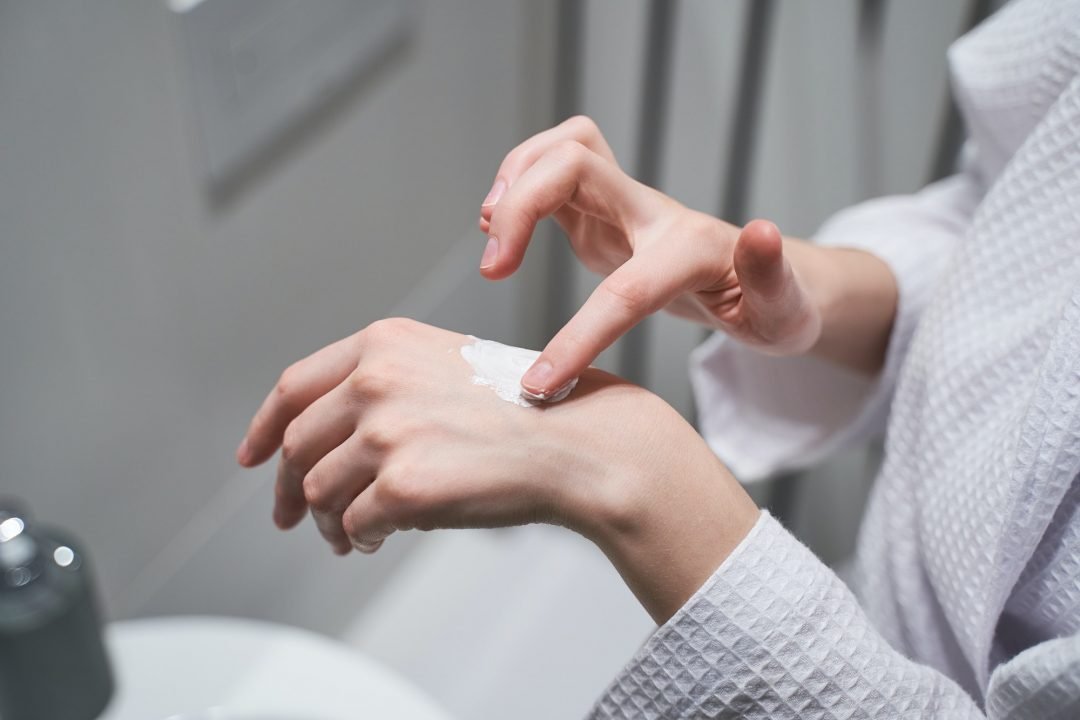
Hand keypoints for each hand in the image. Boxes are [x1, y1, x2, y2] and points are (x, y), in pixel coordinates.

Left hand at [236, 318, 758, 623]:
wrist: (578, 442)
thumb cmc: (526, 408)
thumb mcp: (447, 364)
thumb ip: (384, 383)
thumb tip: (330, 434)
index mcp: (384, 343)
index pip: (295, 386)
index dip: (264, 427)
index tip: (253, 455)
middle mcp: (377, 380)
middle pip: (297, 445)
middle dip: (291, 489)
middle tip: (294, 516)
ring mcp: (387, 432)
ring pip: (317, 490)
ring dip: (328, 522)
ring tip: (351, 534)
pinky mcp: (403, 485)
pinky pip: (352, 525)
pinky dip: (358, 539)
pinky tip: (376, 539)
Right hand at [478, 115, 895, 395]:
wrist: (760, 284)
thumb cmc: (771, 308)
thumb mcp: (784, 313)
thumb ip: (772, 279)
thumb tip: (763, 231)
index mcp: (694, 249)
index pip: (627, 288)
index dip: (580, 335)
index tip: (540, 381)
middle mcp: (653, 211)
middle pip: (578, 162)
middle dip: (523, 205)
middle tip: (495, 270)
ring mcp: (625, 204)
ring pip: (564, 148)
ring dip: (515, 180)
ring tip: (491, 234)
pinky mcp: (601, 210)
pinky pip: (552, 171)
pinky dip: (518, 186)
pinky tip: (503, 228)